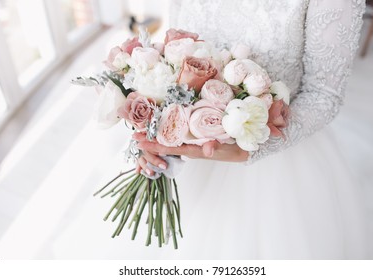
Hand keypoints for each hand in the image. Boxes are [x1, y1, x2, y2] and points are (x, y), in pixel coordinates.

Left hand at [133, 133, 247, 173]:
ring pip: (168, 142)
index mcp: (191, 150)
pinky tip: (161, 130)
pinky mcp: (194, 141)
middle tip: (133, 135)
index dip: (153, 145)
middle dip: (149, 141)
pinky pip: (176, 139)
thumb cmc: (229, 148)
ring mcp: (190, 145)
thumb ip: (215, 147)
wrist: (238, 151)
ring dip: (155, 137)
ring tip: (142, 132)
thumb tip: (208, 149)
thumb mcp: (223, 147)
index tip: (139, 141)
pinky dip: (166, 134)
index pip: (168, 148)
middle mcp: (187, 148)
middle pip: (164, 145)